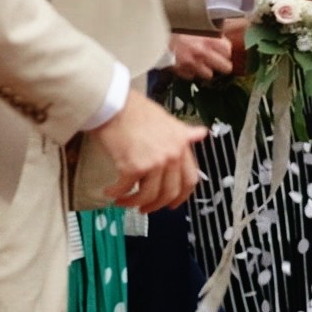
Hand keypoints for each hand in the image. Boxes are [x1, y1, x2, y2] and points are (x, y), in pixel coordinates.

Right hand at [87, 92, 206, 212]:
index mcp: (181, 145)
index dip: (181, 197)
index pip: (190, 180)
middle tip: (144, 208)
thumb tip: (201, 133)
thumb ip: (183, 132)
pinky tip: (109, 191)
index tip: (171, 204)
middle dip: (155, 205)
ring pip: (148, 195)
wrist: (114, 103)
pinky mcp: (133, 167)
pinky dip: (116, 193)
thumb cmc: (136, 109)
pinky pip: (125, 189)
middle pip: (169, 192)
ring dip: (133, 202)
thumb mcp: (168, 119)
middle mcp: (172, 156)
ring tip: (123, 200)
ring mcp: (154, 162)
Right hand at [166, 29, 240, 80]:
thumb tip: (218, 31)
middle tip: (217, 60)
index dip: (225, 50)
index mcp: (208, 38)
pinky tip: (186, 63)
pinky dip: (190, 71)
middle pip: (226, 68)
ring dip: (205, 69)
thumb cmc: (172, 24)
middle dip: (222, 64)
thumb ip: (208, 28)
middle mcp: (203, 53)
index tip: (222, 49)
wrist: (151, 32)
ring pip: (209, 75)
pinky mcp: (180, 71)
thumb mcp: (193, 22)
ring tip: (200, 61)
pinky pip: (191, 76)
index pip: (228, 50)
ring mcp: (192, 64)